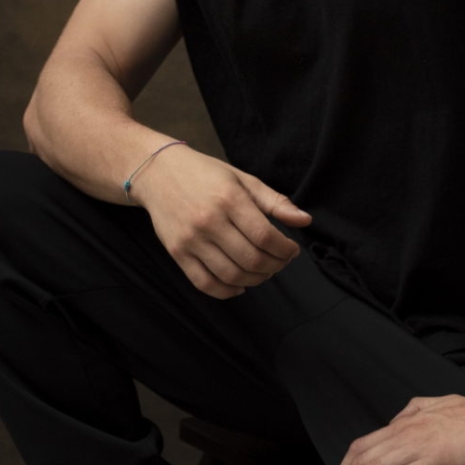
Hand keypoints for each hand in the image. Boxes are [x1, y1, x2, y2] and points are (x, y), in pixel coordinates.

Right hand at [128, 145, 311, 298]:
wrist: (158, 172)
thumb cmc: (206, 174)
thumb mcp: (243, 179)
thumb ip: (275, 201)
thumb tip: (305, 221)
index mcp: (229, 199)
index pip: (265, 236)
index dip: (285, 250)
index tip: (292, 250)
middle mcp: (209, 221)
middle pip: (251, 259)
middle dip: (274, 266)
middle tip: (280, 262)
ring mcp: (191, 239)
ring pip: (231, 275)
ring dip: (255, 280)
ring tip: (263, 271)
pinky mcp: (177, 253)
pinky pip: (205, 283)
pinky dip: (227, 291)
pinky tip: (239, 285)